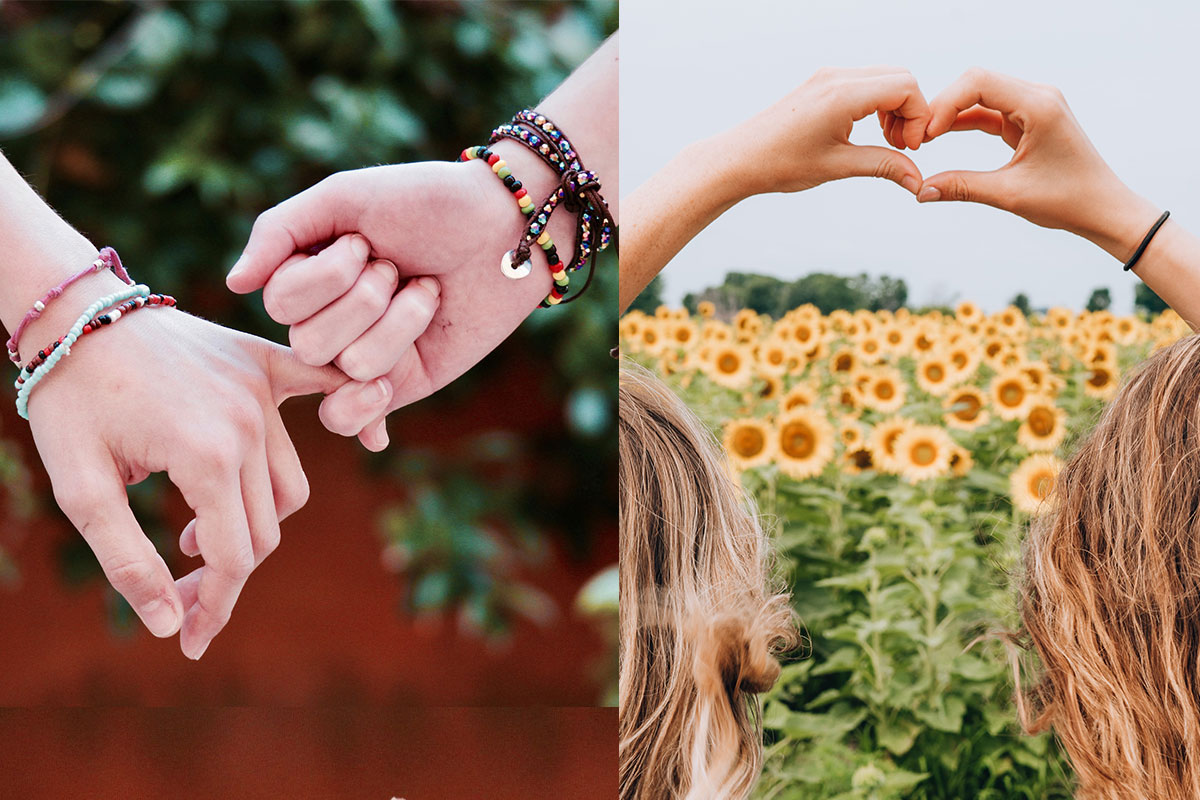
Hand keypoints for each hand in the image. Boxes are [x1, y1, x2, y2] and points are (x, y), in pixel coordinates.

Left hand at [27, 292, 344, 658]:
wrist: (76, 312)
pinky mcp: (267, 363)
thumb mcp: (79, 489)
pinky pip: (326, 392)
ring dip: (252, 524)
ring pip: (288, 487)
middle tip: (171, 581)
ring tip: (192, 532)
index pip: (233, 556)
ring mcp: (264, 391)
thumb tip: (170, 626)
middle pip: (264, 530)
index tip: (188, 641)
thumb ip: (127, 560)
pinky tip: (375, 438)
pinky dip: (356, 413)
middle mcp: (249, 424)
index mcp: (205, 456)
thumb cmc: (70, 400)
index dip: (213, 606)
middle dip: (222, 573)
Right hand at [226, 154, 562, 449]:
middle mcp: (327, 319)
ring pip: (350, 368)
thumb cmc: (428, 202)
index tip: (368, 241)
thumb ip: (279, 231)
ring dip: (400, 322)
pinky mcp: (401, 384)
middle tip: (400, 268)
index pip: (282, 301)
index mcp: (307, 275)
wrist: (505, 228)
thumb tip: (234, 285)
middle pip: (310, 341)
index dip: (330, 273)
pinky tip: (386, 391)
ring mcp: (362, 355)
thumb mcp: (347, 197)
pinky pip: (350, 419)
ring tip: (427, 292)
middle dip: (366, 297)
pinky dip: (363, 411)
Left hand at [717, 66, 931, 197]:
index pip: (906, 87)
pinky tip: (867, 132)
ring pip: (884, 79)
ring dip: (894, 108)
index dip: (918, 117)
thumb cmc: (781, 163)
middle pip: (900, 78)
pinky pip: (864, 83)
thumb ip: (883, 165)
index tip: (909, 148)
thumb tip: (917, 180)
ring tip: (886, 143)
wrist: (739, 158)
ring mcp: (828, 77)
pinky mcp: (821, 83)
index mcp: (843, 94)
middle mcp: (837, 77)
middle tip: (901, 147)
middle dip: (910, 111)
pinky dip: (876, 104)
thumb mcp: (838, 166)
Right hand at [913, 68, 1161, 259]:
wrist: (1103, 208)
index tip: (924, 135)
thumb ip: (962, 187)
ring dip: (951, 113)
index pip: (978, 83)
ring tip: (923, 138)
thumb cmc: (1068, 200)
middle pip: (976, 81)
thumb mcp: (1009, 195)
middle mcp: (1038, 96)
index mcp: (1039, 106)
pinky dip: (964, 122)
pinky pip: (989, 111)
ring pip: (980, 95)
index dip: (944, 104)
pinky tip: (940, 136)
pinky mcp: (1029, 118)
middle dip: (943, 106)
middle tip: (917, 136)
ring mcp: (1034, 105)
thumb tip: (920, 191)